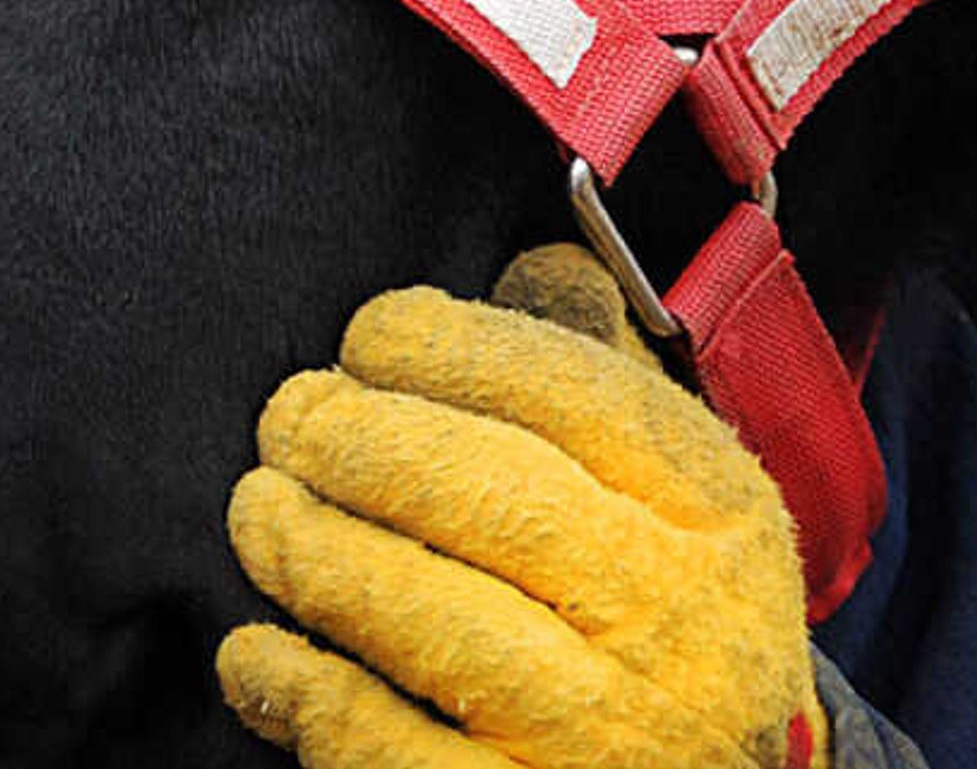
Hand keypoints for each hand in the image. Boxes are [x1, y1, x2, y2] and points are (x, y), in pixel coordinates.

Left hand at [218, 245, 828, 768]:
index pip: (577, 397)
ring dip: (317, 554)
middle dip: (361, 442)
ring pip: (434, 622)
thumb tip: (539, 256)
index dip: (450, 350)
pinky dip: (304, 691)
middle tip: (288, 420)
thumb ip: (600, 375)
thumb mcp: (677, 500)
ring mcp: (613, 740)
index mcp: (720, 518)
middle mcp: (684, 630)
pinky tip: (256, 652)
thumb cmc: (664, 622)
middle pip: (497, 498)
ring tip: (260, 514)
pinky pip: (388, 750)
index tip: (369, 337)